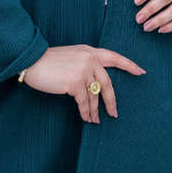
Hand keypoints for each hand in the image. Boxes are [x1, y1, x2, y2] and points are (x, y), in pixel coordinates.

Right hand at [22, 45, 144, 123]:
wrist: (31, 61)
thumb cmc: (46, 62)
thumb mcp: (70, 57)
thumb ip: (84, 65)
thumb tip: (92, 86)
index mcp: (89, 51)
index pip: (114, 57)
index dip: (128, 65)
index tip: (141, 72)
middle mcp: (89, 59)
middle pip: (107, 83)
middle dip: (111, 101)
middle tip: (114, 113)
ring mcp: (83, 70)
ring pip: (95, 96)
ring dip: (95, 111)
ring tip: (95, 121)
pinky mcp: (75, 83)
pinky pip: (84, 102)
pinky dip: (85, 112)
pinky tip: (86, 119)